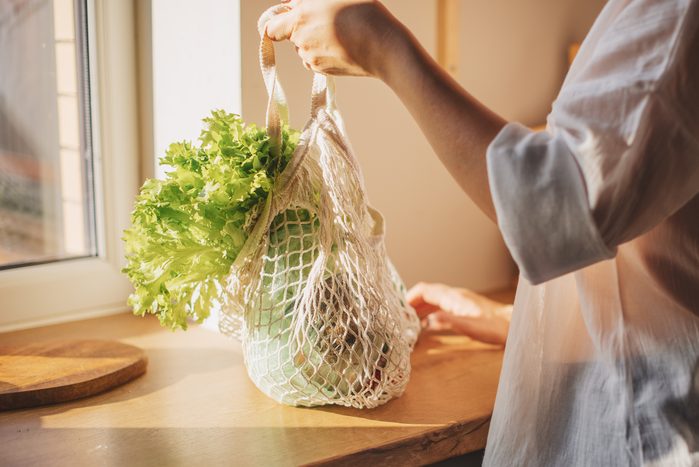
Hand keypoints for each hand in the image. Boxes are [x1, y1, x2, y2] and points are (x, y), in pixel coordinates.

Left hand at [264, 0, 406, 76]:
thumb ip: (307, 0)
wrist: (384, 47)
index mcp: (299, 20)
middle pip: (292, 35)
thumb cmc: (363, 13)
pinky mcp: (324, 72)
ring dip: (315, 38)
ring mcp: (312, 60)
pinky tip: (344, 44)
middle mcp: (301, 43)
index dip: (279, 20)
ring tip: (341, 30)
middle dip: (303, 26)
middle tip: (328, 16)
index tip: (291, 14)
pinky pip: (317, 59)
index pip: (271, 27)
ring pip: (305, 48)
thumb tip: (294, 4)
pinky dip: (325, 51)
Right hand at [407, 282, 511, 345]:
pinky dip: (430, 311)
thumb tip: (427, 321)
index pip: (425, 289)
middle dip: (412, 303)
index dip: (409, 296)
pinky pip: (441, 305)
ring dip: (420, 307)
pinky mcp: (464, 307)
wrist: (513, 325)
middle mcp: (455, 295)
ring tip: (410, 321)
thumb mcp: (470, 327)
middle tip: (400, 317)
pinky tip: (429, 322)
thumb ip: (448, 322)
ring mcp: (459, 300)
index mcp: (453, 297)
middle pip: (427, 294)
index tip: (398, 308)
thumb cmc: (495, 327)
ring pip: (434, 299)